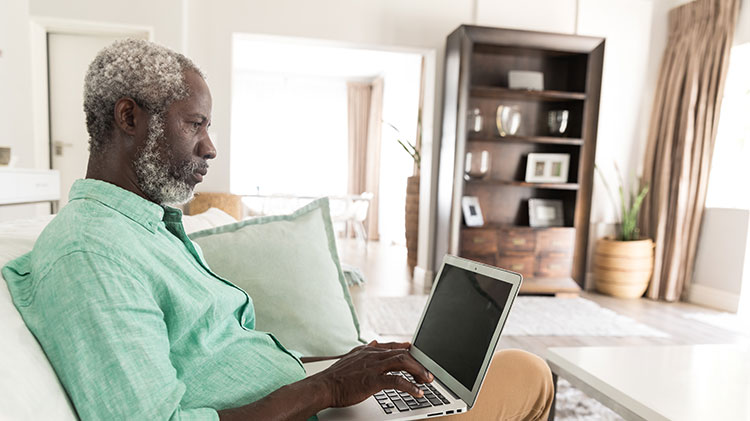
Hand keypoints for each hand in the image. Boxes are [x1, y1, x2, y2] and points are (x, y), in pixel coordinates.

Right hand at [311, 340, 433, 407]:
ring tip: (426, 381)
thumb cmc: (336, 376)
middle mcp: (373, 355)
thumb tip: (373, 344)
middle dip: (418, 363)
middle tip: (427, 373)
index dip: (409, 350)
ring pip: (403, 362)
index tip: (419, 353)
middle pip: (403, 353)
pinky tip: (416, 392)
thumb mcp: (351, 357)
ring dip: (418, 371)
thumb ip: (364, 351)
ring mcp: (373, 367)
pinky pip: (397, 381)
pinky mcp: (373, 381)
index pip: (394, 346)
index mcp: (368, 351)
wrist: (323, 386)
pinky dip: (410, 387)